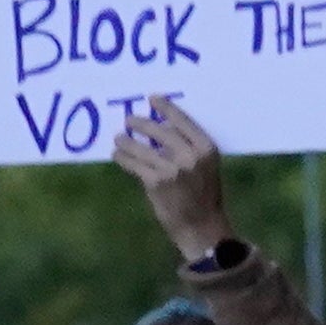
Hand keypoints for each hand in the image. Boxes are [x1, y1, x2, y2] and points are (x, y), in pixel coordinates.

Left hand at [110, 98, 235, 258]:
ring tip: (118, 138)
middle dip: (142, 123)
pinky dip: (123, 158)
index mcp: (207, 149)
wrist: (201, 226)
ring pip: (142, 147)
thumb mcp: (206, 168)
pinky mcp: (156, 182)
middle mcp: (191, 156)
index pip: (184, 121)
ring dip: (127, 141)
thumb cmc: (204, 196)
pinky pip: (134, 164)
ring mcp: (173, 169)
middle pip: (161, 131)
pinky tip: (117, 155)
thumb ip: (189, 149)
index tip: (153, 98)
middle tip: (129, 119)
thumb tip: (162, 129)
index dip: (167, 108)